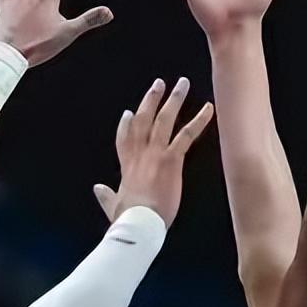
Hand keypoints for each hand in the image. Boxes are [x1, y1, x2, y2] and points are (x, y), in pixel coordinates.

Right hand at [93, 78, 213, 228]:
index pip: (124, 139)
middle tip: (159, 83)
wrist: (139, 222)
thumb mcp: (113, 205)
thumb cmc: (127, 218)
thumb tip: (97, 189)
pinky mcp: (171, 160)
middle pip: (143, 120)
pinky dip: (198, 120)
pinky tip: (209, 108)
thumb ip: (106, 195)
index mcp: (127, 165)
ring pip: (164, 120)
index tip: (128, 113)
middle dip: (151, 100)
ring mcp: (155, 154)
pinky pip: (186, 135)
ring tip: (182, 83)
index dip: (126, 125)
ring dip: (173, 100)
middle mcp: (139, 154)